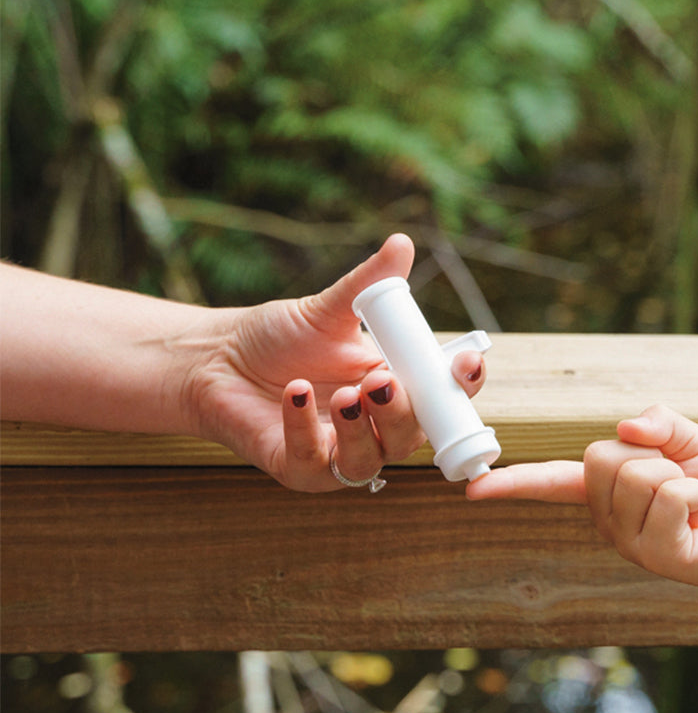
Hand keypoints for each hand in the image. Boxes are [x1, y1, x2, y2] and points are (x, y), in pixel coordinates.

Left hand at [185, 234, 485, 491]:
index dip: (463, 386)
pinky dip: (305, 429)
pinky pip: (312, 461)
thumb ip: (370, 284)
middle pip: (413, 436)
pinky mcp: (298, 469)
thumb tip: (400, 243)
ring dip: (361, 429)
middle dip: (404, 412)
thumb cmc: (280, 338)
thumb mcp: (330, 309)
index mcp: (398, 388)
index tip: (465, 362)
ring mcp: (339, 454)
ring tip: (344, 394)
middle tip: (382, 381)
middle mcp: (377, 427)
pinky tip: (293, 393)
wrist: (217, 358)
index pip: (445, 397)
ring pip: (370, 460)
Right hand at [466, 404, 697, 601]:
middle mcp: (609, 521)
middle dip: (649, 454)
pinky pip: (670, 496)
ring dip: (680, 476)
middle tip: (678, 480)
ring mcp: (631, 543)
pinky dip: (696, 494)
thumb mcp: (690, 441)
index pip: (553, 482)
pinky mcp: (660, 556)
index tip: (471, 490)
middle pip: (601, 456)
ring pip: (638, 474)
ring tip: (694, 502)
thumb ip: (657, 422)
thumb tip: (626, 428)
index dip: (514, 483)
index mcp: (608, 492)